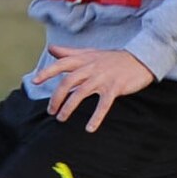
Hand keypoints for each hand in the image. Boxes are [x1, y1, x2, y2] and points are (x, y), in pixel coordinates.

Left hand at [35, 46, 154, 132]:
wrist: (141, 58)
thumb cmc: (114, 58)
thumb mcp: (91, 52)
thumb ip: (70, 52)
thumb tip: (51, 49)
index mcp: (85, 59)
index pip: (62, 64)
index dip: (47, 72)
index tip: (35, 81)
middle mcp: (92, 68)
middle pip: (68, 82)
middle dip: (56, 98)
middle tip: (51, 111)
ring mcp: (103, 78)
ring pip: (81, 94)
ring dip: (69, 108)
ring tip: (61, 119)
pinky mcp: (115, 88)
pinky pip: (103, 105)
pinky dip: (96, 117)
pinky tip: (90, 128)